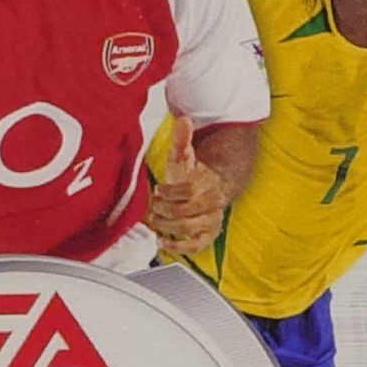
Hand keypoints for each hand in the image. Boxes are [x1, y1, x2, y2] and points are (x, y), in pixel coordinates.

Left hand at [147, 115, 227, 257]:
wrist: (209, 191)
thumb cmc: (191, 175)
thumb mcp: (184, 157)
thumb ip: (183, 139)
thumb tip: (183, 119)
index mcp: (208, 184)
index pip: (189, 191)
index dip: (170, 192)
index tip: (158, 189)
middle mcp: (211, 205)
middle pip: (188, 213)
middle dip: (167, 210)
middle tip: (155, 207)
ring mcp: (210, 221)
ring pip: (191, 230)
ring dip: (169, 227)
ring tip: (156, 221)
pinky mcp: (206, 236)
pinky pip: (195, 247)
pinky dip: (178, 247)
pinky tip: (163, 241)